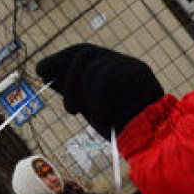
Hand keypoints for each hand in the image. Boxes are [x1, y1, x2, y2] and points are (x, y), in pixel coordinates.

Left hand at [36, 44, 163, 137]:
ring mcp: (132, 65)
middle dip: (68, 79)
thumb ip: (74, 90)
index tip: (40, 71)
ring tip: (95, 121)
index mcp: (112, 66)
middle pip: (85, 53)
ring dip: (86, 100)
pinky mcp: (140, 73)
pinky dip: (99, 105)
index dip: (59, 58)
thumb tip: (47, 75)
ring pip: (94, 69)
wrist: (153, 142)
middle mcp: (123, 61)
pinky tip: (105, 121)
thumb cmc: (122, 127)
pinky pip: (105, 81)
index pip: (83, 52)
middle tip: (70, 110)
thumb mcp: (90, 106)